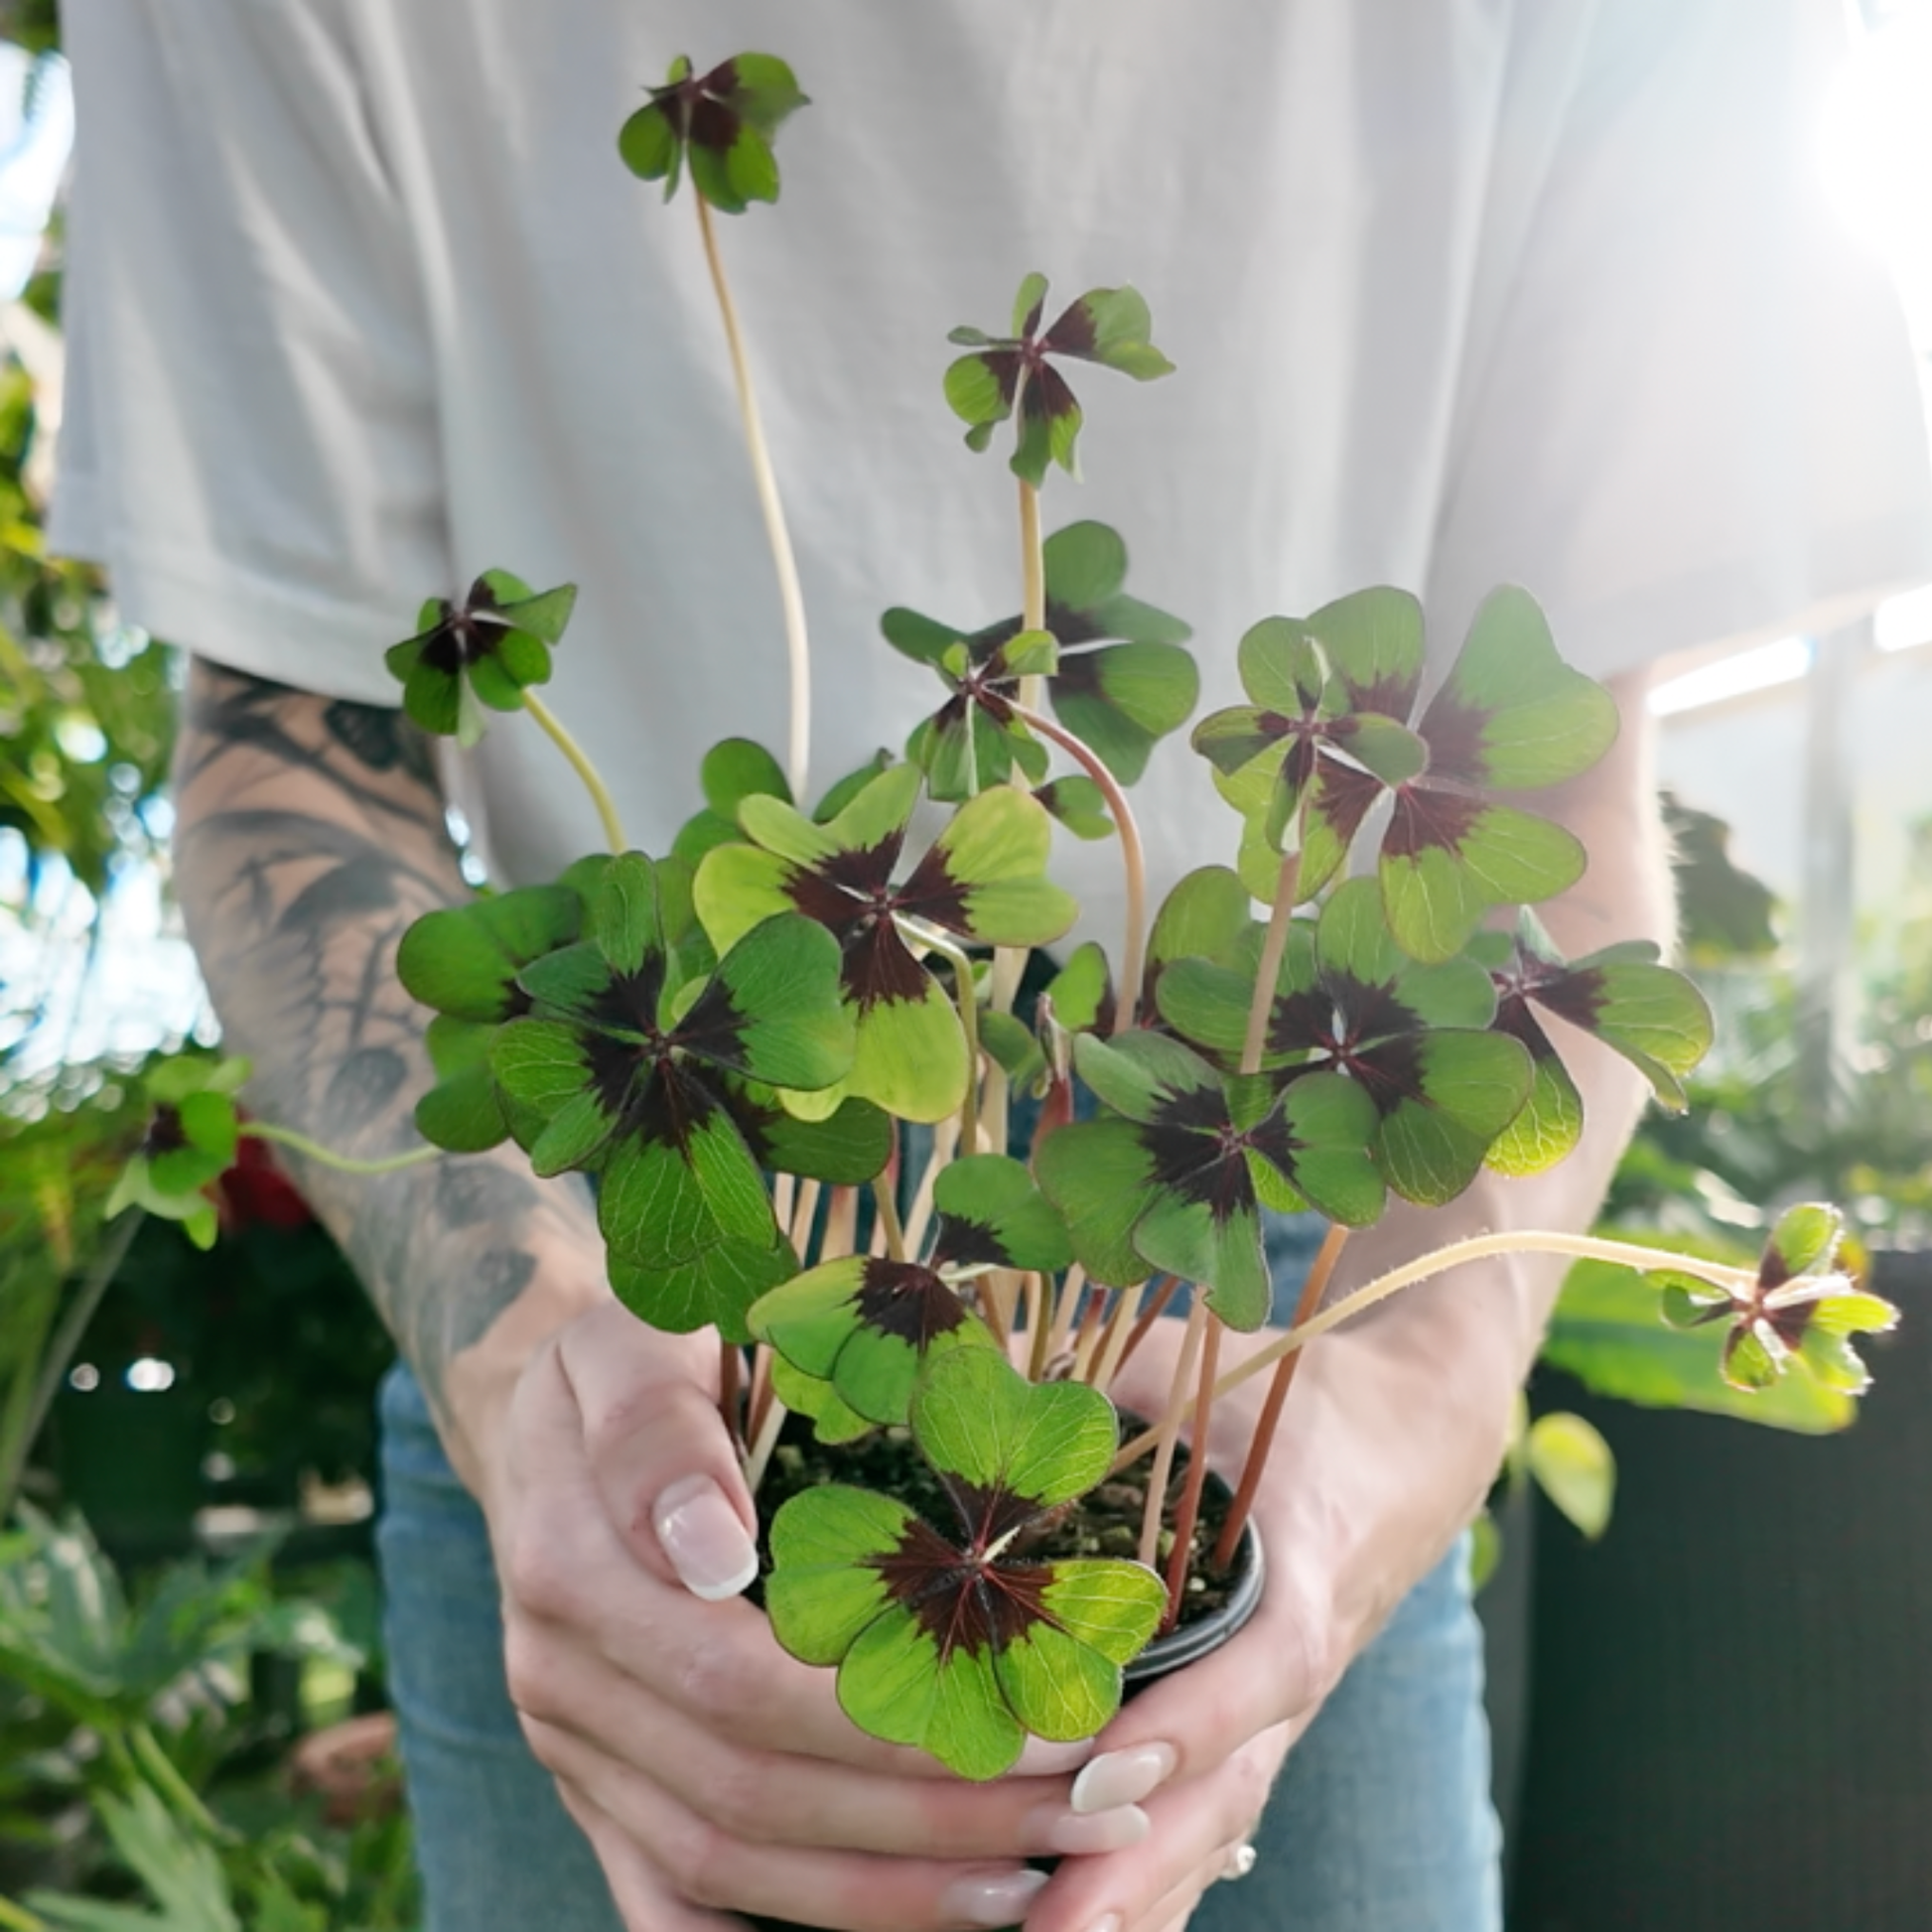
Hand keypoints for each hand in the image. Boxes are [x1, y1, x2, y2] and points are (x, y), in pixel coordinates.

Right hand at [478, 1301, 1154, 1930]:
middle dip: (928, 1816)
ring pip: (728, 1863)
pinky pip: (674, 1895)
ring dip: (886, 1892)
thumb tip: (713, 1549)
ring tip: (1035, 1877)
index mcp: (570, 1568)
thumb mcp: (627, 1341)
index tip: (1032, 1716)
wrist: (546, 1418)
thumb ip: (655, 1432)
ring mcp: (576, 1748)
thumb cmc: (625, 1358)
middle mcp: (562, 1680)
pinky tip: (907, 1928)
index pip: (742, 1684)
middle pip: (752, 1793)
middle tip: (1083, 1806)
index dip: (888, 1721)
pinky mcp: (597, 1788)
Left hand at [1019, 1290, 1512, 1931]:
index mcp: (1299, 1572)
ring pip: (1214, 1828)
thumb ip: (1099, 1386)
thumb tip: (969, 1384)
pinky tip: (1077, 1931)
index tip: (1099, 1772)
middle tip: (1050, 1928)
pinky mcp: (1250, 1740)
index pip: (1258, 1668)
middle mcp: (1291, 1669)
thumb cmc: (1280, 1403)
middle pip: (1228, 1787)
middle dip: (1138, 1863)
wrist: (1399, 1447)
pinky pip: (1206, 1828)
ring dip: (1134, 1897)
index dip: (1187, 1724)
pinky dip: (1151, 1887)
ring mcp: (1274, 1720)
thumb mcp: (1200, 1374)